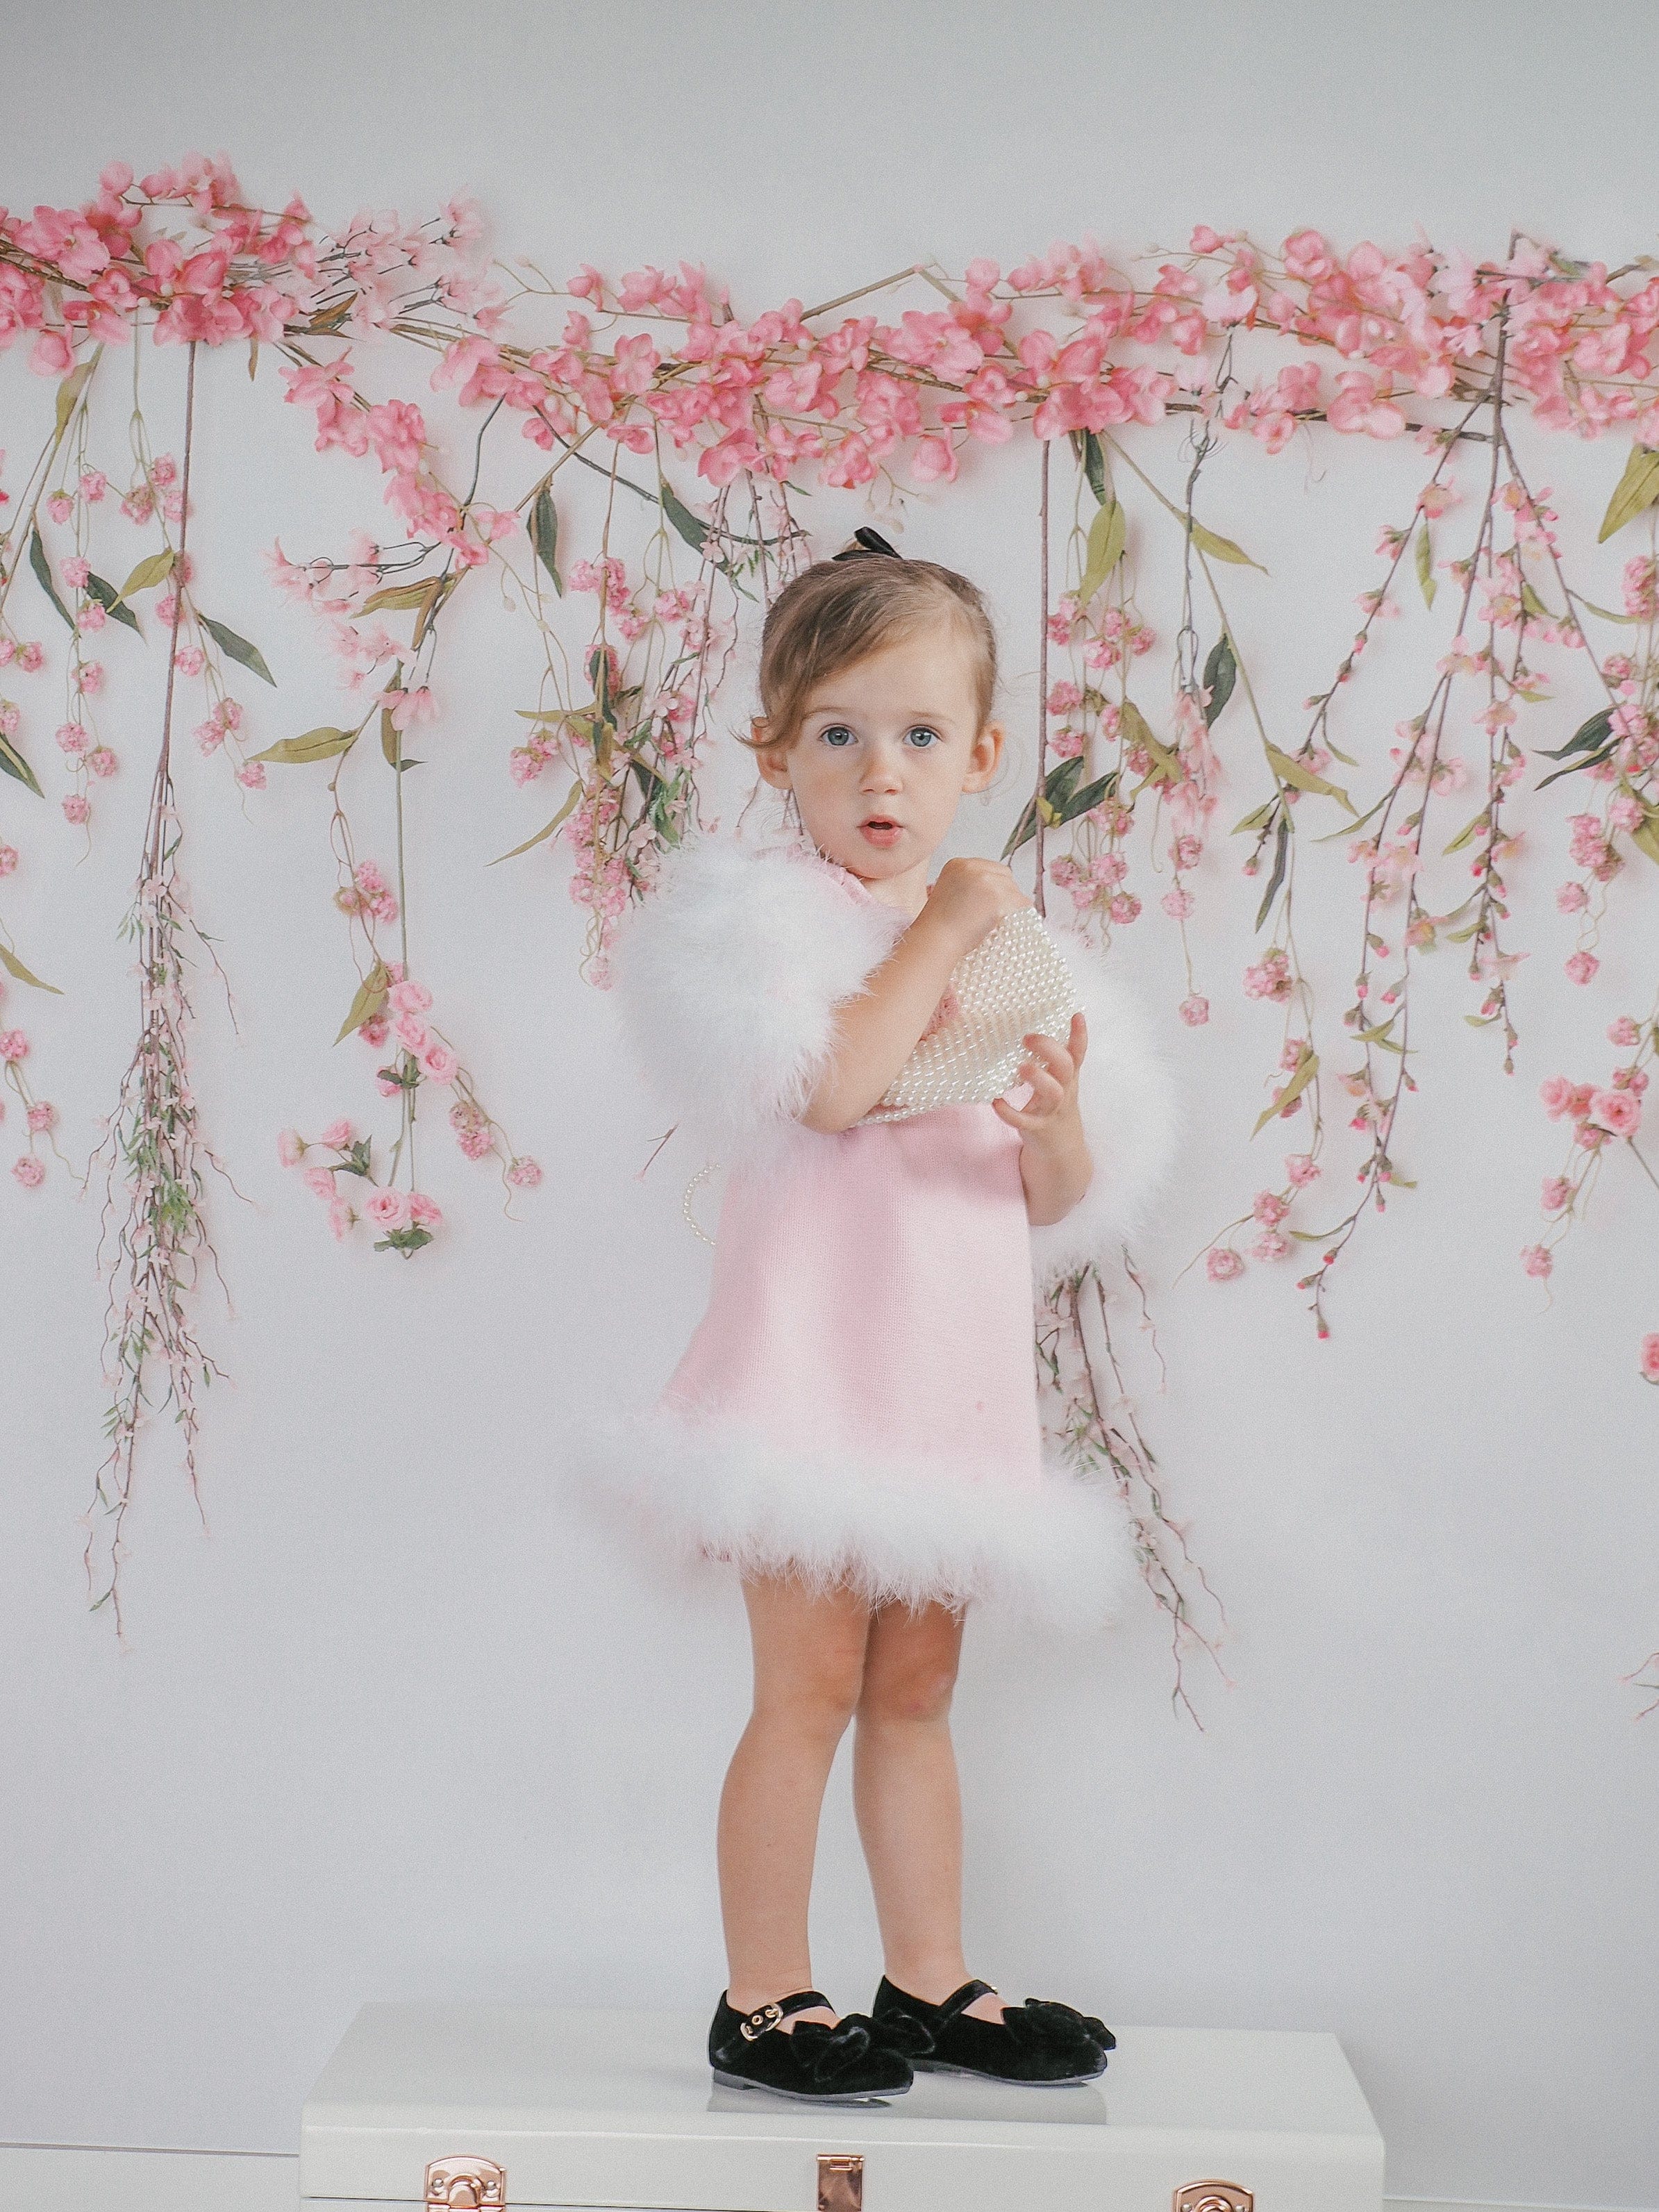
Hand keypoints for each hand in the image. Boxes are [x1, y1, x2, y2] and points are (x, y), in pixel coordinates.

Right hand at [922, 856, 1031, 953]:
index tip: (990, 902)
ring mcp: (987, 880)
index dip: (993, 886)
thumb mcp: (949, 893)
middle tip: (996, 913)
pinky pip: (1022, 904)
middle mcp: (972, 866)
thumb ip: (969, 886)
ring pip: (1014, 890)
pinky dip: (1019, 916)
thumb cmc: (940, 926)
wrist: (935, 940)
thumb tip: (995, 893)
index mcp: (958, 864)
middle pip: (1005, 875)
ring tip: (997, 922)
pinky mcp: (998, 897)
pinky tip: (1006, 925)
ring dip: (1011, 906)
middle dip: (1004, 894)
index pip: (989, 868)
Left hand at [992, 1012, 1087, 1136]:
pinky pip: (1026, 1121)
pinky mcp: (1039, 1128)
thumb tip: (1024, 1028)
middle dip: (1050, 1050)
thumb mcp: (1057, 1082)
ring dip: (1039, 1078)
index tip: (1076, 1015)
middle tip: (1028, 1037)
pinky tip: (997, 1103)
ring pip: (1054, 1093)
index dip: (1079, 1035)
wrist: (1062, 1148)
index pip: (1077, 1053)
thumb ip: (1049, 1061)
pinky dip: (1011, 1113)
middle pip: (1066, 1068)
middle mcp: (1064, 1091)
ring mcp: (1053, 1110)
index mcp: (1068, 1077)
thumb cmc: (1053, 1106)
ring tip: (1021, 1067)